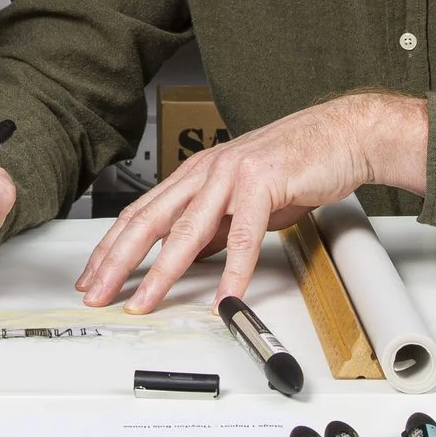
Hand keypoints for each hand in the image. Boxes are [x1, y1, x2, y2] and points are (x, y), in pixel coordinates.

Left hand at [74, 93, 427, 313]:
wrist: (343, 135)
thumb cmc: (297, 164)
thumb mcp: (243, 199)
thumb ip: (214, 226)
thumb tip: (189, 256)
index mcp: (196, 173)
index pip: (141, 214)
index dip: (111, 247)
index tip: (92, 276)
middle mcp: (206, 170)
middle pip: (148, 222)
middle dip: (116, 262)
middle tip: (96, 293)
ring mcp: (232, 175)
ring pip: (185, 231)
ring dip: (160, 273)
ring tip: (142, 301)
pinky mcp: (263, 184)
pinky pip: (243, 236)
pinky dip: (231, 272)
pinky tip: (222, 296)